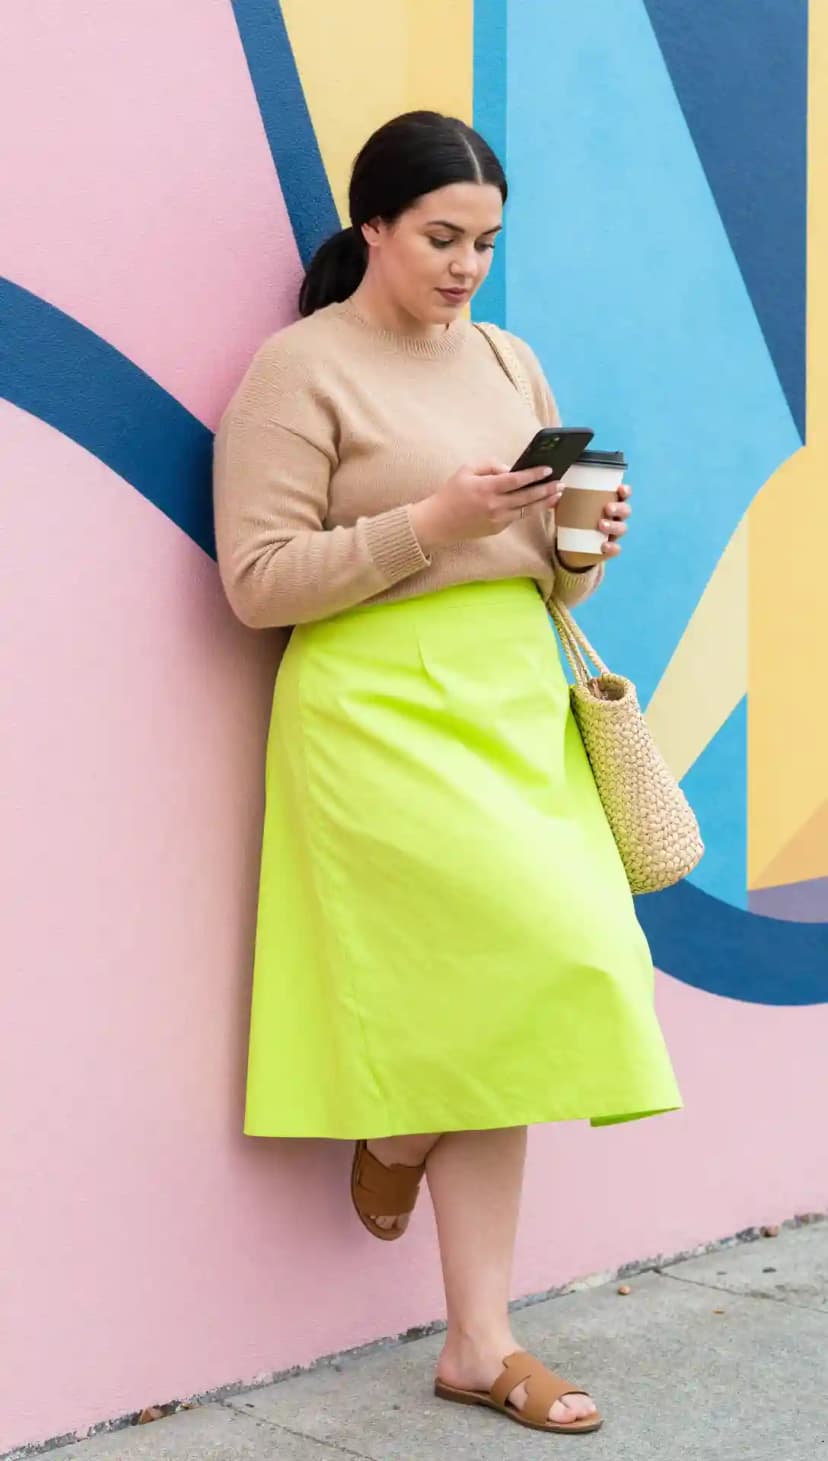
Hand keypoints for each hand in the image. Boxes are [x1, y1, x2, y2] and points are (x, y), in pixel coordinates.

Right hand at [410, 460, 563, 551]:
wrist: (439, 522)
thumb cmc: (451, 493)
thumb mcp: (467, 470)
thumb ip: (490, 465)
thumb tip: (510, 470)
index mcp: (487, 488)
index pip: (517, 480)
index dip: (534, 474)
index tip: (548, 469)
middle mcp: (495, 505)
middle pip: (527, 497)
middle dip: (547, 489)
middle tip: (561, 482)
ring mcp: (497, 520)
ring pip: (527, 510)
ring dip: (544, 502)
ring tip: (557, 494)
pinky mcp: (497, 529)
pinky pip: (516, 517)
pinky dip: (528, 509)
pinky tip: (539, 503)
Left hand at [557, 482, 632, 570]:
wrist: (571, 546)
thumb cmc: (575, 519)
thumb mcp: (570, 507)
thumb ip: (565, 498)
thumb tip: (558, 490)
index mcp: (610, 503)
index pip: (623, 495)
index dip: (625, 491)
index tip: (620, 488)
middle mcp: (616, 517)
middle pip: (626, 511)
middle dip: (619, 508)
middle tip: (607, 508)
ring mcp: (614, 534)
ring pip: (622, 528)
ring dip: (614, 526)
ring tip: (601, 525)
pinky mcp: (609, 549)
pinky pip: (616, 549)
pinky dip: (612, 548)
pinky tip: (603, 546)